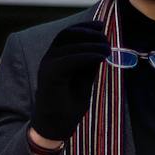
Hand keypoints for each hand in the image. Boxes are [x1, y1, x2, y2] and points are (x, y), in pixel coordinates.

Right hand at [29, 19, 109, 143]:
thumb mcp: (84, 81)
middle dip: (89, 33)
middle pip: (67, 34)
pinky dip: (86, 56)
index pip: (68, 34)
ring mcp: (47, 66)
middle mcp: (49, 58)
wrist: (54, 127)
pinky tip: (101, 58)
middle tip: (106, 39)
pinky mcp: (49, 75)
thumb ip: (89, 65)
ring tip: (107, 50)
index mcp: (56, 58)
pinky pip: (68, 59)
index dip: (85, 27)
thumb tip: (103, 48)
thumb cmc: (68, 106)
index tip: (102, 27)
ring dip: (91, 44)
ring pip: (69, 45)